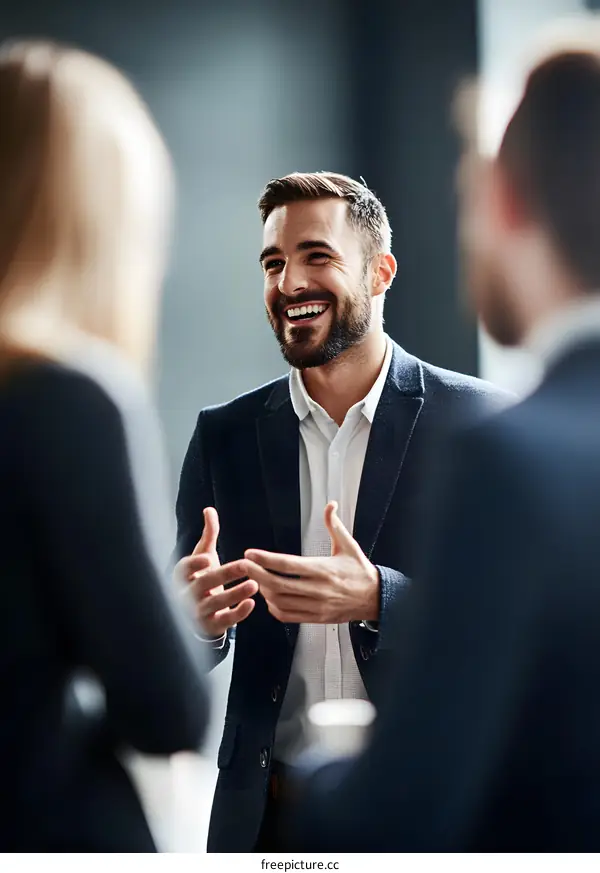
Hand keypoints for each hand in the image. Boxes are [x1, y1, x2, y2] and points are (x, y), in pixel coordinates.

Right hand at [175, 507, 257, 636]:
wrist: (199, 612)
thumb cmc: (201, 577)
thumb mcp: (203, 556)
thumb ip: (208, 535)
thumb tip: (209, 510)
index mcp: (182, 576)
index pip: (183, 569)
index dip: (193, 564)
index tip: (208, 558)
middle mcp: (186, 595)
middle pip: (203, 584)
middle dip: (224, 574)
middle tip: (245, 565)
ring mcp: (197, 612)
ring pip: (214, 603)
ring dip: (234, 594)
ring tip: (254, 585)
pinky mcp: (211, 625)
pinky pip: (224, 620)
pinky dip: (237, 614)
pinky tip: (251, 604)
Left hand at [243, 501, 378, 623]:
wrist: (375, 598)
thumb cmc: (360, 571)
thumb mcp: (349, 545)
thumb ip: (335, 525)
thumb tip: (330, 505)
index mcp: (323, 569)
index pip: (287, 564)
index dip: (265, 559)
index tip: (250, 553)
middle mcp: (317, 589)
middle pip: (277, 584)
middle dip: (256, 575)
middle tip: (244, 566)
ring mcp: (316, 606)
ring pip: (280, 601)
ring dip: (264, 591)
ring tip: (256, 579)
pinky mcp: (316, 618)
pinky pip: (288, 616)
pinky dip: (274, 608)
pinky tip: (270, 597)